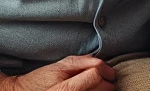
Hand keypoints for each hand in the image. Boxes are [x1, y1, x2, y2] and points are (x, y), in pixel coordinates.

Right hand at [0, 56, 114, 90]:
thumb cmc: (40, 81)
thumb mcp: (57, 67)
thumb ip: (79, 62)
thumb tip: (100, 62)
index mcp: (65, 89)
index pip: (95, 75)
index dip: (106, 70)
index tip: (109, 72)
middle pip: (102, 89)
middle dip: (107, 82)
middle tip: (107, 80)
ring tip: (99, 88)